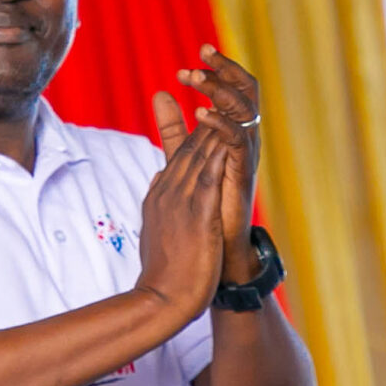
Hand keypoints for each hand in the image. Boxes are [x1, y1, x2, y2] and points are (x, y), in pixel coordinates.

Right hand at [138, 95, 234, 323]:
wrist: (160, 300)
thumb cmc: (162, 271)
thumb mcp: (157, 227)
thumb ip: (159, 198)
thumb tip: (159, 175)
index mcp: (162, 193)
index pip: (181, 153)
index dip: (196, 127)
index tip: (210, 105)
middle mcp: (169, 189)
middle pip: (191, 143)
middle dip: (207, 114)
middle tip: (220, 84)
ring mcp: (182, 198)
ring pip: (200, 151)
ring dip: (215, 122)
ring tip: (228, 94)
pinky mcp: (197, 211)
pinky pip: (209, 172)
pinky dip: (217, 150)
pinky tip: (228, 131)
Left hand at [174, 45, 264, 279]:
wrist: (211, 253)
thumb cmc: (202, 207)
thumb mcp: (184, 155)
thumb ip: (173, 127)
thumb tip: (160, 93)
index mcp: (230, 134)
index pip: (231, 91)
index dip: (216, 70)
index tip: (191, 59)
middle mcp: (242, 141)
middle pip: (245, 91)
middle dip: (225, 69)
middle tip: (203, 51)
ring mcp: (244, 156)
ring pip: (244, 110)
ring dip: (219, 90)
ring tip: (195, 78)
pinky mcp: (241, 174)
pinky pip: (237, 140)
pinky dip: (219, 124)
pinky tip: (200, 114)